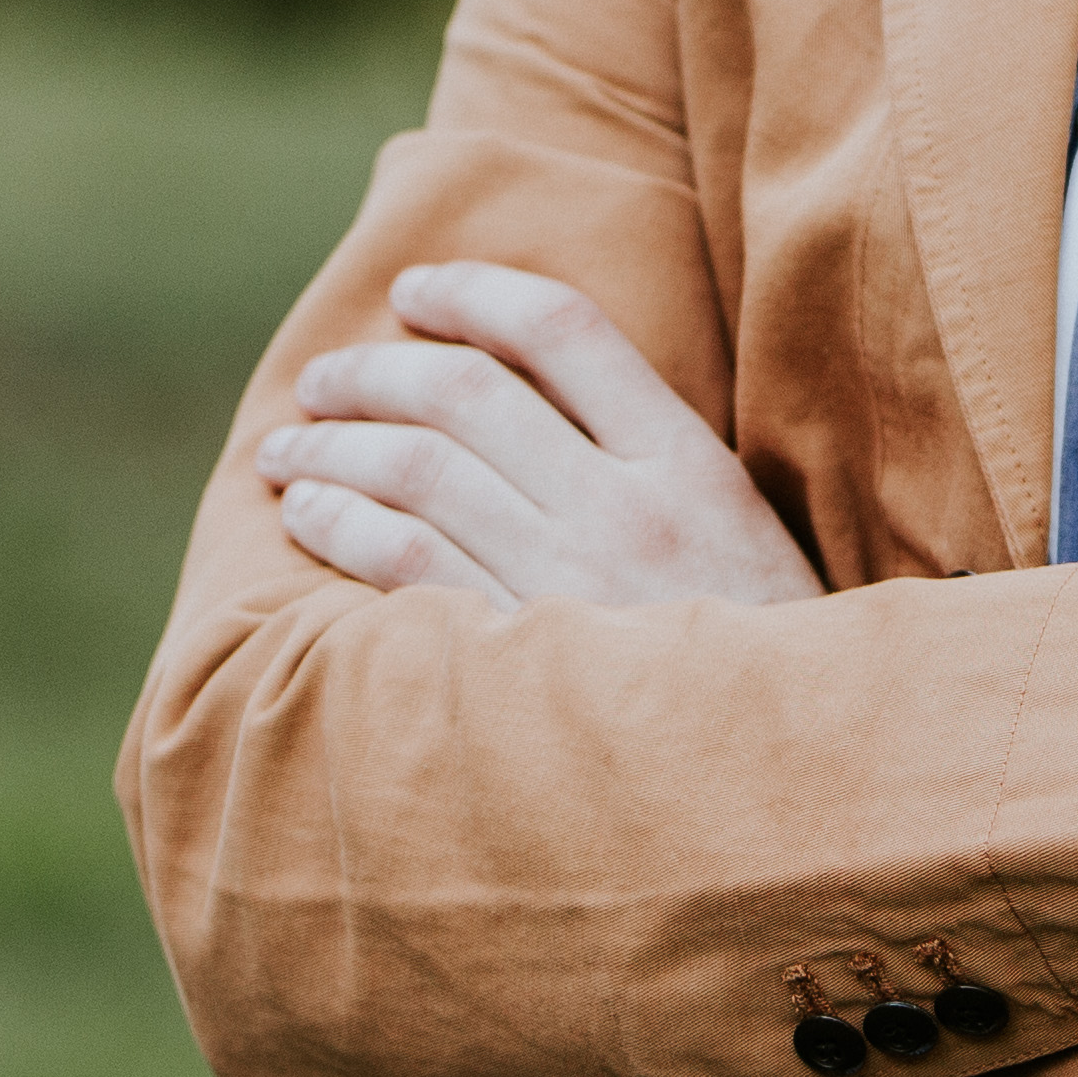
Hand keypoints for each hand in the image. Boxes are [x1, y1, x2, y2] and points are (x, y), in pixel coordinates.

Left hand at [255, 260, 827, 612]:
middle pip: (467, 393)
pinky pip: (403, 567)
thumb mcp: (743, 540)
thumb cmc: (760, 663)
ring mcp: (570, 587)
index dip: (474, 293)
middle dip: (373, 371)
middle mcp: (629, 510)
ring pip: (418, 472)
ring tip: (287, 449)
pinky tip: (308, 518)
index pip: (564, 329)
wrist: (790, 784)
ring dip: (333, 448)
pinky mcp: (518, 663)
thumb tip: (524, 401)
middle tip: (320, 379)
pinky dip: (342, 526)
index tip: (412, 292)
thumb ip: (652, 468)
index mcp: (692, 464)